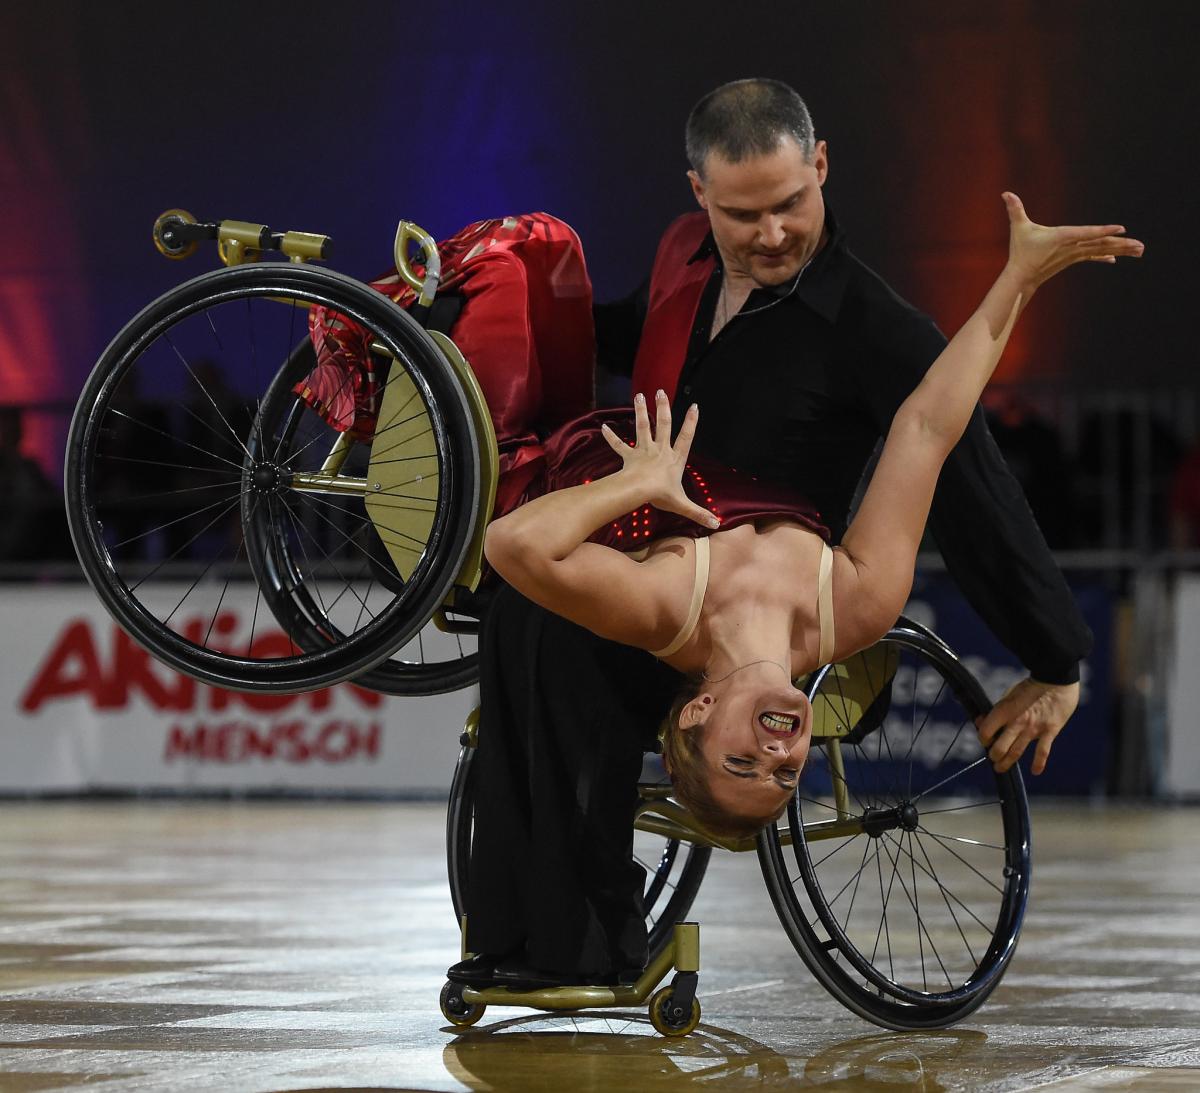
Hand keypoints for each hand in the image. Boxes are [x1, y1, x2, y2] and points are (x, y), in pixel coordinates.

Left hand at [601, 390, 719, 528]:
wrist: (639, 490)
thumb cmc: (661, 495)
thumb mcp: (683, 505)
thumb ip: (699, 513)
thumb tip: (716, 525)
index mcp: (675, 459)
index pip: (686, 437)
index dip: (691, 422)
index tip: (694, 406)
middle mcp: (660, 450)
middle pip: (663, 424)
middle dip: (663, 407)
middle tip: (661, 391)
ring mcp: (644, 451)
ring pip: (643, 427)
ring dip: (641, 411)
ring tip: (639, 396)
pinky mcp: (630, 456)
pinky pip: (619, 446)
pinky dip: (611, 437)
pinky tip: (604, 428)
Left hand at [974, 677, 1079, 775]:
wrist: (1056, 680)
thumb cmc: (1030, 687)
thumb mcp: (1008, 696)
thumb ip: (995, 711)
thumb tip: (980, 722)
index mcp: (1004, 711)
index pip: (985, 732)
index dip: (983, 739)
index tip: (985, 740)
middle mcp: (1016, 722)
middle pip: (999, 748)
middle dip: (993, 756)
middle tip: (993, 759)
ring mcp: (1034, 728)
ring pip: (1016, 753)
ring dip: (1006, 763)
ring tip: (1001, 768)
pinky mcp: (1050, 731)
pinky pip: (1043, 752)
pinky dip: (1038, 763)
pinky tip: (1035, 771)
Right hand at [1003, 192, 1143, 289]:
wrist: (1021, 276)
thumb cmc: (1020, 251)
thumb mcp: (1018, 228)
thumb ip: (1015, 209)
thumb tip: (1005, 193)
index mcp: (1061, 237)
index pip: (1086, 233)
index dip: (1103, 230)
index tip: (1120, 228)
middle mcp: (1071, 248)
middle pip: (1100, 245)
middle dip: (1122, 245)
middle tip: (1142, 246)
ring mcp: (1073, 255)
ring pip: (1101, 251)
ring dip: (1121, 250)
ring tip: (1139, 250)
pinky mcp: (1072, 259)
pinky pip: (1092, 256)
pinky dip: (1104, 256)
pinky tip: (1116, 259)